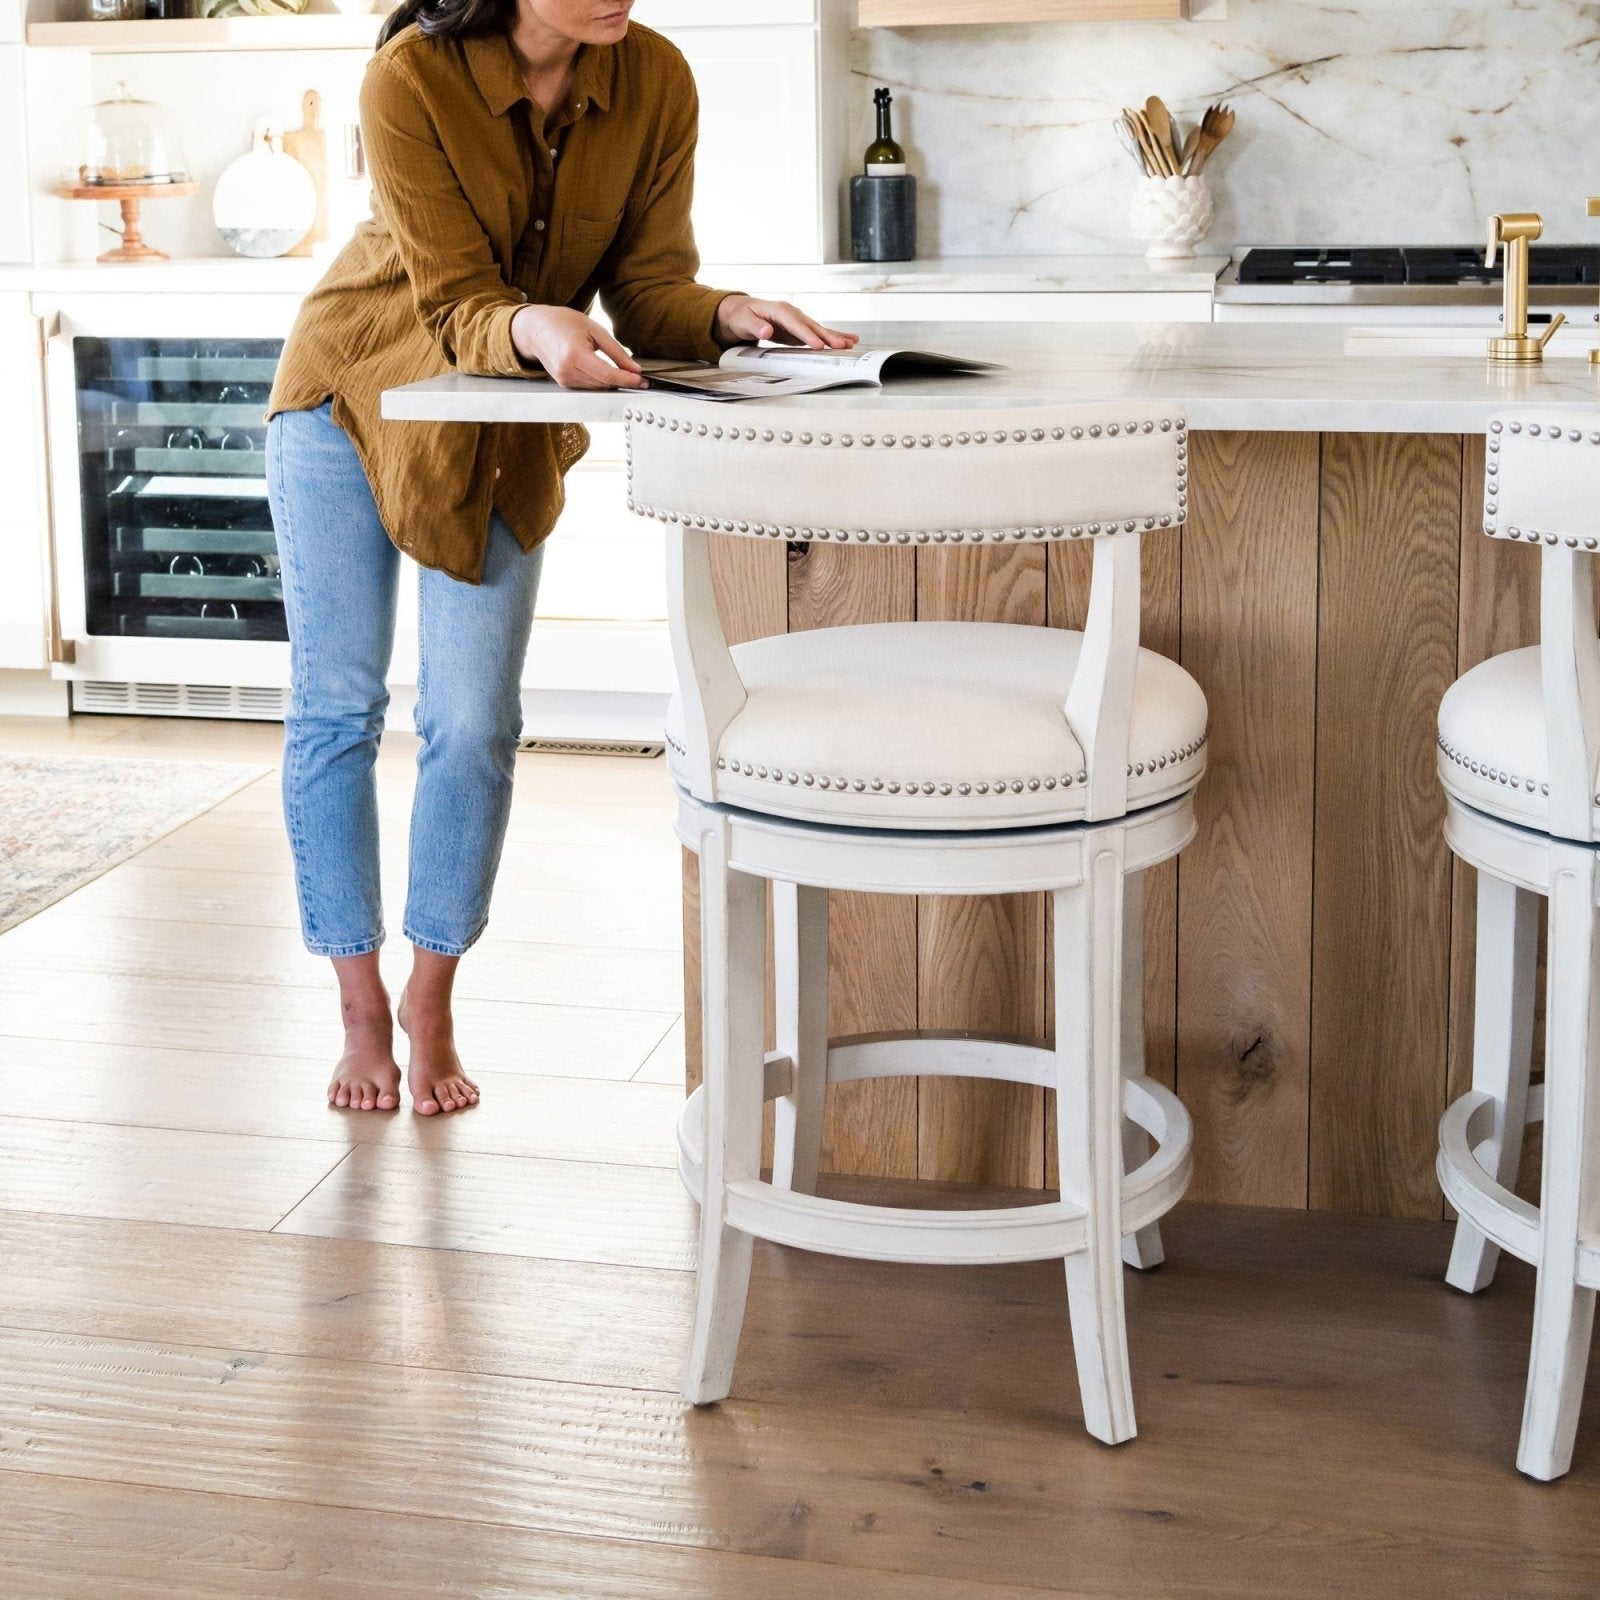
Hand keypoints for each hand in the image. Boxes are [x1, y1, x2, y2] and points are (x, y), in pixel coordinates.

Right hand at [510, 305, 646, 389]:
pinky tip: (607, 373)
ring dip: (613, 382)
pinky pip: (589, 386)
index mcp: (575, 355)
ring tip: (626, 374)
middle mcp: (567, 371)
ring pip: (598, 387)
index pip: (607, 374)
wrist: (535, 329)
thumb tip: (634, 368)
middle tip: (640, 377)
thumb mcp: (594, 329)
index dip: (627, 379)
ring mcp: (564, 380)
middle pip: (604, 383)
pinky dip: (601, 381)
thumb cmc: (562, 323)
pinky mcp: (564, 384)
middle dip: (624, 381)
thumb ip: (616, 351)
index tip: (642, 380)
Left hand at [714, 295, 858, 351]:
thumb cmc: (741, 316)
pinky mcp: (799, 330)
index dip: (806, 334)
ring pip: (818, 329)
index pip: (795, 323)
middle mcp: (791, 313)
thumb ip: (754, 326)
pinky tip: (846, 341)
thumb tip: (766, 331)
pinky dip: (831, 338)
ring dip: (834, 337)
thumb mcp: (743, 320)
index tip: (817, 345)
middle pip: (811, 325)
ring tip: (851, 343)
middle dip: (827, 336)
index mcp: (778, 310)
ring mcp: (797, 321)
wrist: (741, 312)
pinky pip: (817, 334)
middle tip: (842, 345)